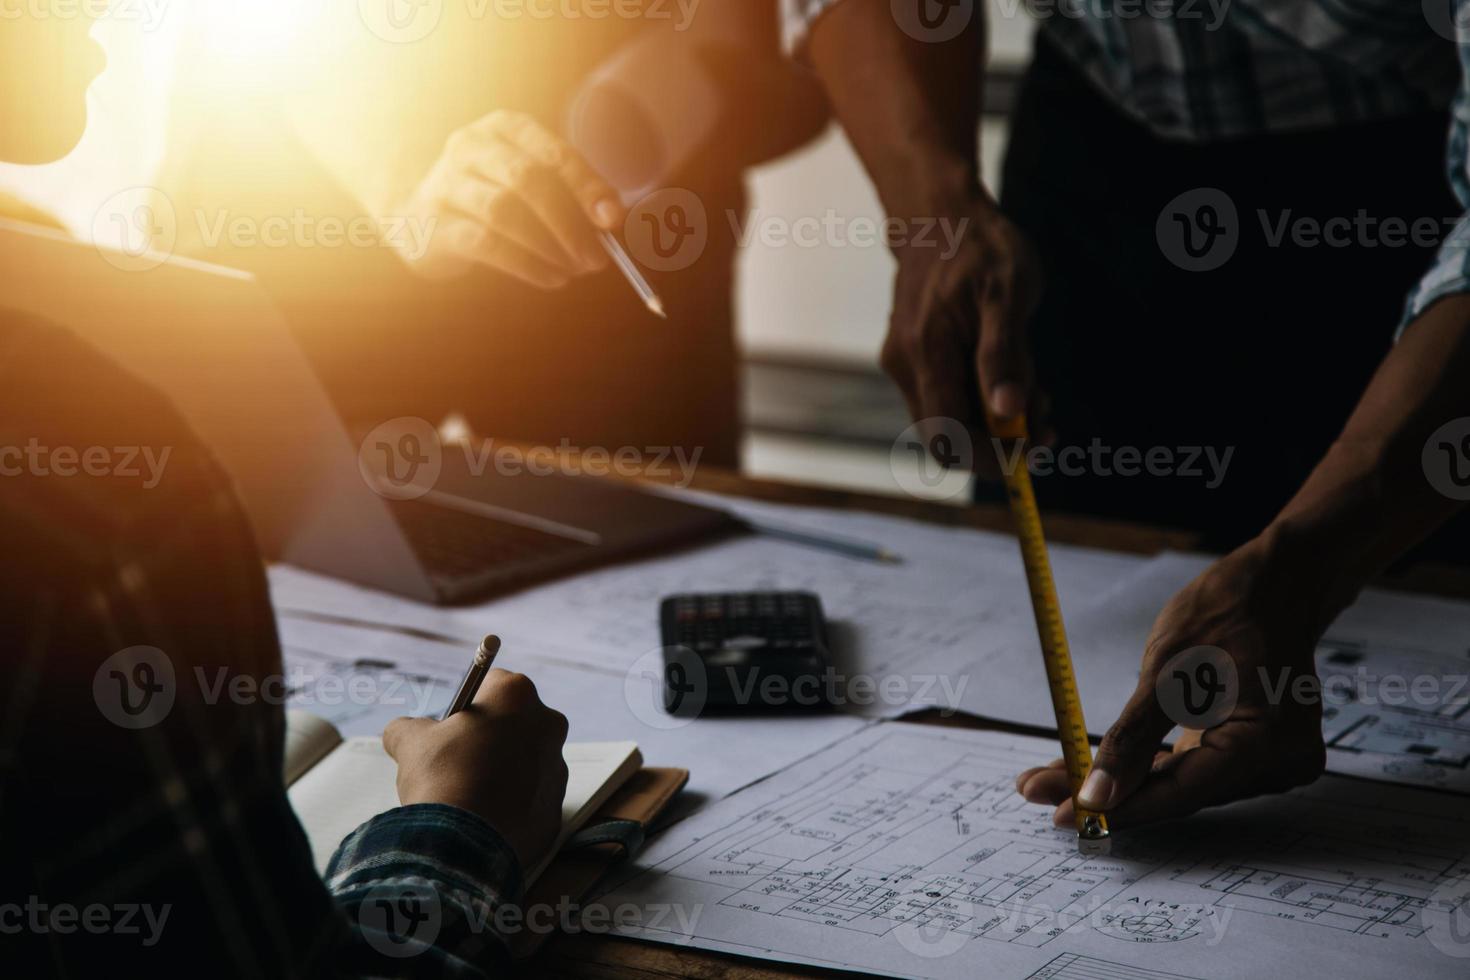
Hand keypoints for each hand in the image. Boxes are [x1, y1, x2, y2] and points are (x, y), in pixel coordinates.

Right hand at [384, 669, 569, 869]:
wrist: (461, 844)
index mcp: (517, 695)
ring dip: (503, 772)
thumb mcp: (410, 742)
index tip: (453, 726)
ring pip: (526, 762)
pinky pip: (531, 800)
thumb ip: (407, 727)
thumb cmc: (441, 780)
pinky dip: (511, 806)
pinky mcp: (555, 809)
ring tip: (470, 793)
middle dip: (490, 738)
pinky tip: (484, 817)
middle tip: (458, 761)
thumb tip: (400, 731)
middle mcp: (548, 725)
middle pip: (515, 723)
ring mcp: (557, 769)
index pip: (493, 684)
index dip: (468, 706)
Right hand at [399, 110, 623, 286]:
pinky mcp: (433, 223)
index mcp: (505, 127)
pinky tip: (551, 278)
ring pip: (505, 212)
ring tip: (575, 270)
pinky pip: (487, 244)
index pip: (554, 153)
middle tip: (597, 258)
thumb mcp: (528, 181)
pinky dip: (526, 265)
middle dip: (570, 223)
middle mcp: (471, 145)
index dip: (587, 187)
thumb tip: (612, 223)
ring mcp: (445, 182)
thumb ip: (569, 195)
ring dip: (549, 246)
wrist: (414, 213)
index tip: (613, 220)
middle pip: (529, 180)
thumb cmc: (490, 194)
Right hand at [880, 194, 1045, 474]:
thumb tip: (1007, 411)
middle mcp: (906, 365)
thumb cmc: (980, 247)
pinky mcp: (913, 358)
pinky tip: (1010, 379)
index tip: (1032, 452)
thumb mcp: (1008, 293)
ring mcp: (904, 363)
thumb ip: (1005, 355)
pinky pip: (945, 397)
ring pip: (948, 419)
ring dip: (992, 423)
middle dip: (996, 443)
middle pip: (946, 437)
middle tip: (1045, 425)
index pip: (948, 436)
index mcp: (927, 351)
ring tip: (1036, 393)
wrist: (939, 215)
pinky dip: (980, 401)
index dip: (987, 458)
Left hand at [1015, 537, 1326, 827]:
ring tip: (1053, 776)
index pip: (1181, 793)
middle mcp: (1277, 762)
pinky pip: (1190, 765)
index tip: (1064, 815)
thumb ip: (1132, 740)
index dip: (1120, 808)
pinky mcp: (1249, 750)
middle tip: (1040, 790)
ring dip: (1120, 780)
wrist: (1271, 585)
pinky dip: (1146, 765)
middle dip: (1108, 791)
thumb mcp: (1165, 672)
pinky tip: (1097, 768)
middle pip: (1176, 790)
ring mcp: (1268, 759)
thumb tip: (1097, 795)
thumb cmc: (1224, 613)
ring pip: (1179, 781)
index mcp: (1266, 743)